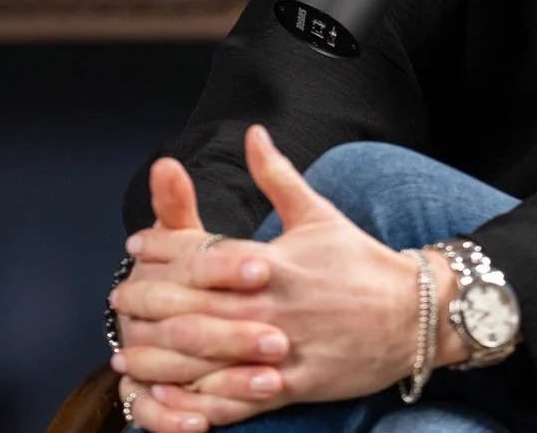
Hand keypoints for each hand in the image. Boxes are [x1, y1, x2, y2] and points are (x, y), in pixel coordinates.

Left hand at [116, 127, 445, 421]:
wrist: (420, 315)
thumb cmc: (364, 263)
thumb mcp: (319, 214)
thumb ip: (277, 176)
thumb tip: (254, 132)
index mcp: (273, 261)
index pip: (204, 253)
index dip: (163, 248)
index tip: (134, 247)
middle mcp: (272, 304)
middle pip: (194, 306)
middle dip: (149, 304)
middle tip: (116, 301)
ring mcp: (284, 348)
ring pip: (211, 357)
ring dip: (163, 360)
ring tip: (127, 357)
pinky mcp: (297, 384)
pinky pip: (242, 398)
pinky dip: (205, 403)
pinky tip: (175, 402)